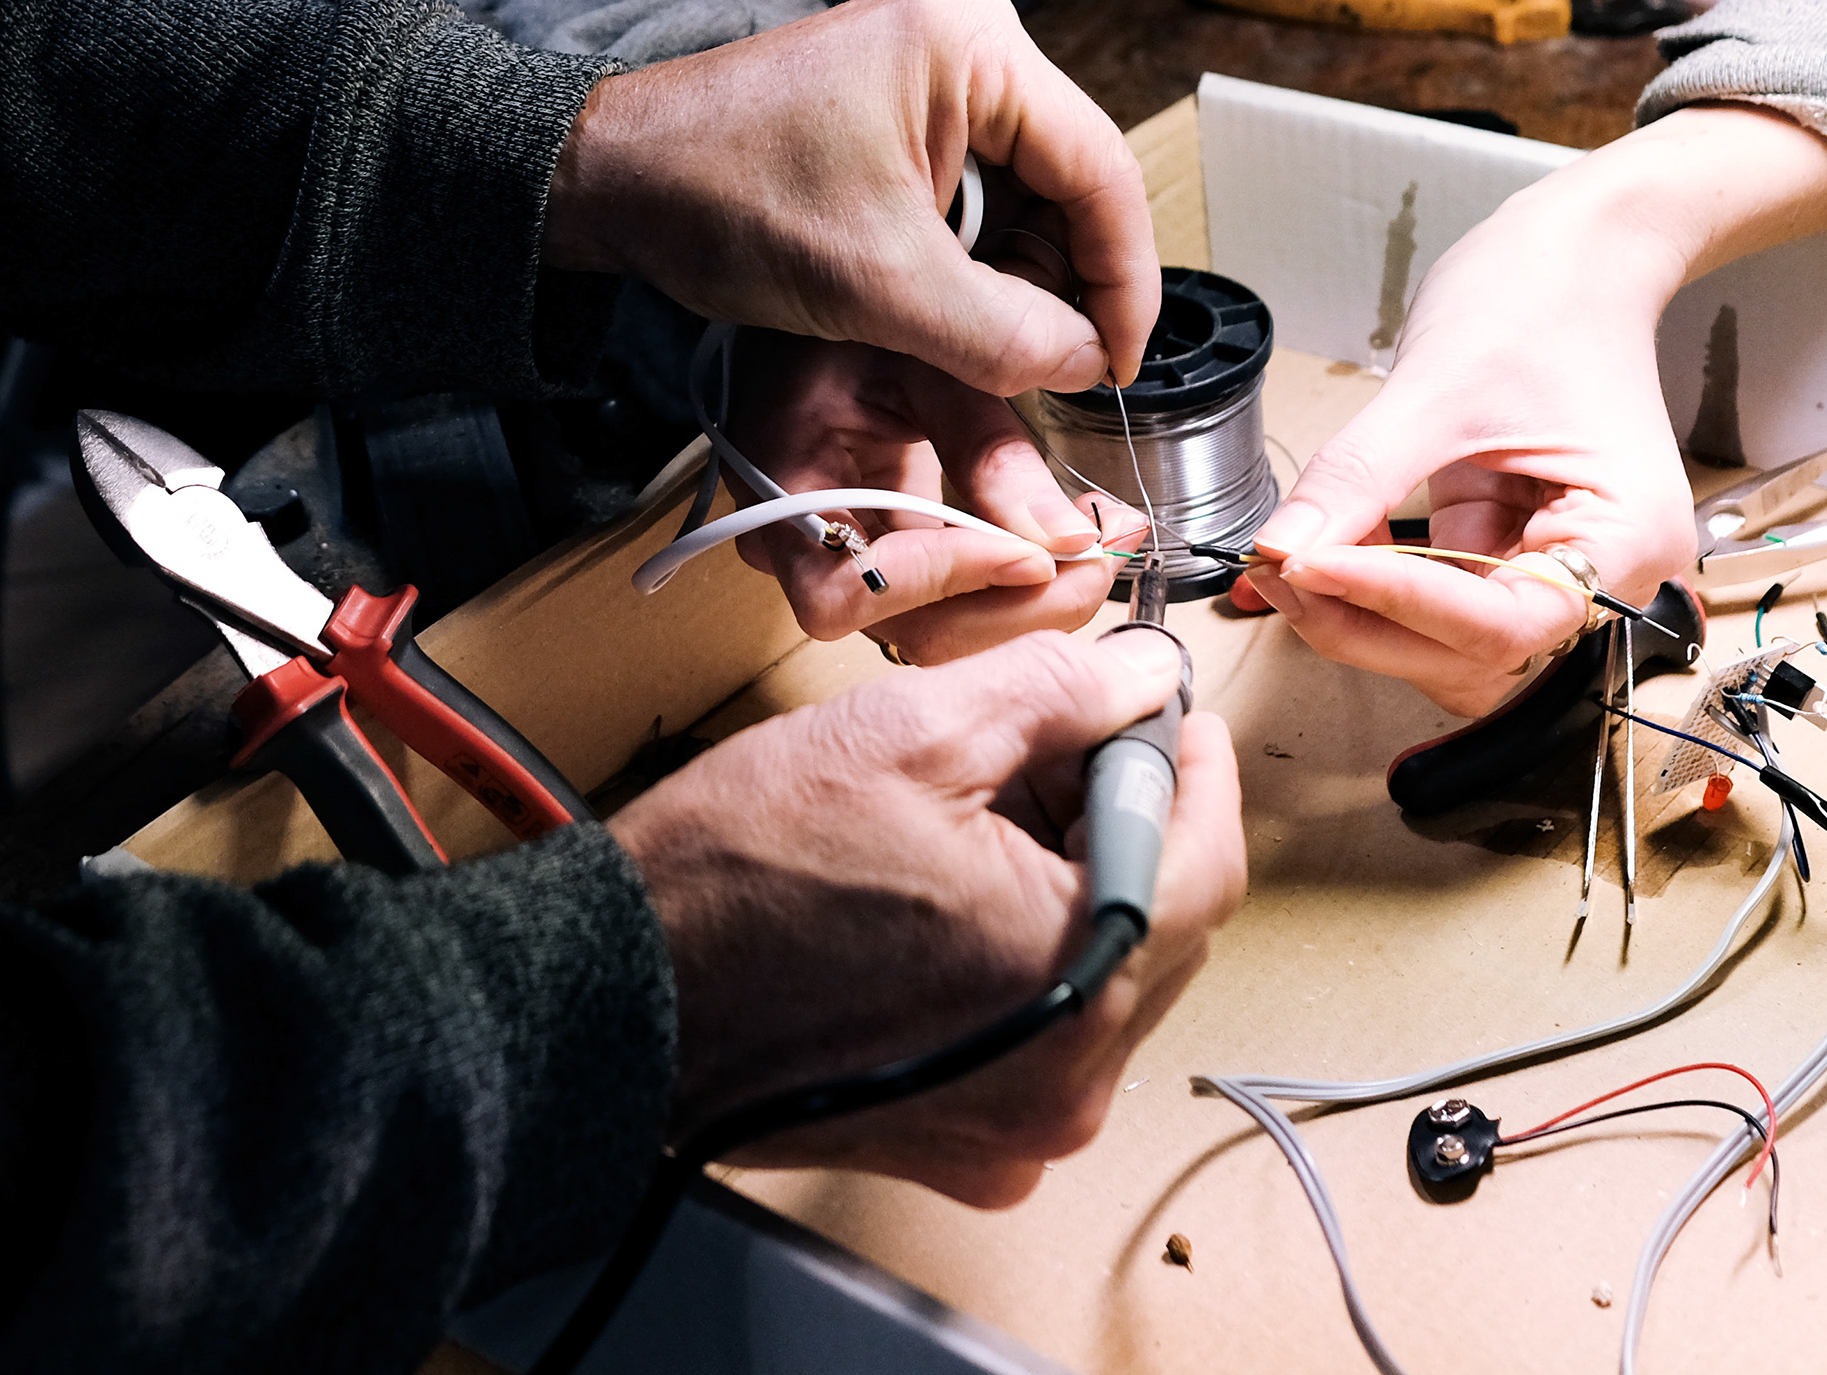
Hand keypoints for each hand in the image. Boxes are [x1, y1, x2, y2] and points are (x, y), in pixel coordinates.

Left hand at [544, 0, 1156, 398]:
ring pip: (1026, 195)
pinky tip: (956, 316)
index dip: (1125, 280)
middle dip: (1065, 282)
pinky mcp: (900, 103)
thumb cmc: (723, 195)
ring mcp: (932, 66)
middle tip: (1057, 369)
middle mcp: (968, 35)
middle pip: (1070, 180)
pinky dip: (976, 261)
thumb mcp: (880, 284)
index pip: (1102, 170)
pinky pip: (976, 190)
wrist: (610, 175)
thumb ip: (1003, 334)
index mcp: (976, 43)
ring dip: (1020, 280)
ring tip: (996, 351)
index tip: (1120, 364)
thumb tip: (1089, 363)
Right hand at [618, 629, 1244, 1202]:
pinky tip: (938, 900)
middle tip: (1049, 739)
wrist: (617, 997)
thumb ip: (1057, 693)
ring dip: (1064, 884)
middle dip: (1119, 816)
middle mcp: (1069, 1079)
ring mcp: (1017, 1130)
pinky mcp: (963, 1146)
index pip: (1209, 858)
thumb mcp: (909, 732)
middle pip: (1161, 924)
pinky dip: (1017, 959)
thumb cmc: (739, 875)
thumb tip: (1144, 680)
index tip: (1160, 707)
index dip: (1189, 762)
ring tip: (968, 813)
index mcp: (1076, 972)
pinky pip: (1040, 1038)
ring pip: (1099, 977)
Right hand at [724, 334, 1136, 662]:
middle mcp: (799, 549)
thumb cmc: (852, 318)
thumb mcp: (920, 362)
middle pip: (909, 630)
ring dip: (1031, 602)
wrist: (830, 302)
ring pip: (944, 629)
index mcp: (780, 492)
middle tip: (1102, 556)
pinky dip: (1022, 581)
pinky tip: (1076, 541)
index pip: (851, 590)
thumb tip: (1070, 540)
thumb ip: (987, 448)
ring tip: (1104, 542)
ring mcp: (841, 562)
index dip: (946, 581)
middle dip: (1016, 607)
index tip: (1033, 554)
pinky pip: (956, 600)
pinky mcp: (888, 560)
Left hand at [1248, 104, 1826, 715]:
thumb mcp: (1440, 388)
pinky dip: (1368, 583)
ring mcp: (1548, 556)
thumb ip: (1359, 477)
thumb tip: (1284, 545)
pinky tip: (1311, 551)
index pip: (1510, 622)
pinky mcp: (1501, 539)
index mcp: (1628, 536)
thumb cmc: (1544, 299)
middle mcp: (1603, 567)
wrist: (1573, 252)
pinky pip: (1432, 593)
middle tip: (1281, 569)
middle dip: (1371, 622)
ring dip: (1362, 616)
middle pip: (1476, 651)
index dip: (1404, 605)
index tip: (1313, 565)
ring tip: (1286, 560)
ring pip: (1447, 639)